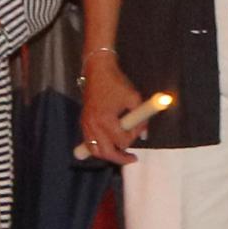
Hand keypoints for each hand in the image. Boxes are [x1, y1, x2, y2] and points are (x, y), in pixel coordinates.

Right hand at [78, 52, 145, 166]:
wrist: (97, 70)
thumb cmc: (116, 82)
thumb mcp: (134, 98)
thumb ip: (141, 118)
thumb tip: (144, 135)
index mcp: (106, 119)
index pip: (122, 140)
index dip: (133, 137)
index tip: (139, 129)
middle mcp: (93, 125)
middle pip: (107, 152)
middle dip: (121, 158)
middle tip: (132, 159)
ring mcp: (86, 124)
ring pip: (95, 151)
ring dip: (108, 155)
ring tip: (120, 155)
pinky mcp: (83, 122)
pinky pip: (88, 143)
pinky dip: (98, 148)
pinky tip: (108, 146)